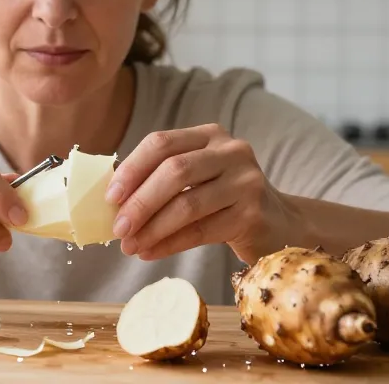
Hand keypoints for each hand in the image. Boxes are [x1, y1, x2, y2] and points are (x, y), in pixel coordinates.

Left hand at [105, 124, 305, 263]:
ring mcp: (246, 181)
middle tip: (117, 228)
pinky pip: (202, 231)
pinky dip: (170, 243)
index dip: (132, 168)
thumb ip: (161, 180)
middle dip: (140, 202)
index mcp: (210, 135)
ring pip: (188, 204)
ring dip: (152, 228)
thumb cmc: (224, 201)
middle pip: (174, 171)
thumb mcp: (197, 179)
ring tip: (130, 246)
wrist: (279, 224)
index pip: (162, 143)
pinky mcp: (253, 214)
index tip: (109, 197)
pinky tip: (151, 252)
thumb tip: (111, 202)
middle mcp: (232, 151)